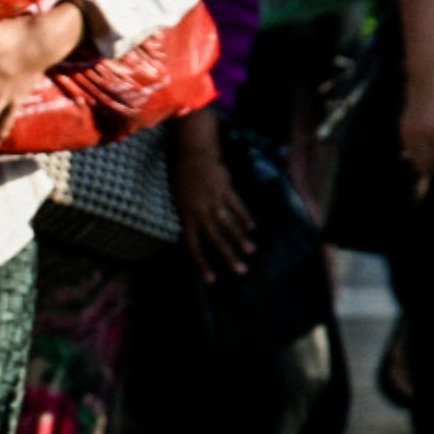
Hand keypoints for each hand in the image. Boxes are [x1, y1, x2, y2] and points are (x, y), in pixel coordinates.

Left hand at [171, 113, 255, 280]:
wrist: (193, 155)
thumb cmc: (184, 180)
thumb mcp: (181, 202)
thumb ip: (191, 219)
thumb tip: (199, 238)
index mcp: (187, 216)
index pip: (193, 245)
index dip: (202, 263)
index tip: (212, 279)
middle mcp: (200, 211)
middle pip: (215, 238)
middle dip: (228, 256)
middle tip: (240, 271)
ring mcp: (214, 200)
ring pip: (229, 224)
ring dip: (240, 239)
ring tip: (250, 252)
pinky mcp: (225, 190)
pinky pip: (237, 206)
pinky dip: (245, 217)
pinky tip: (252, 228)